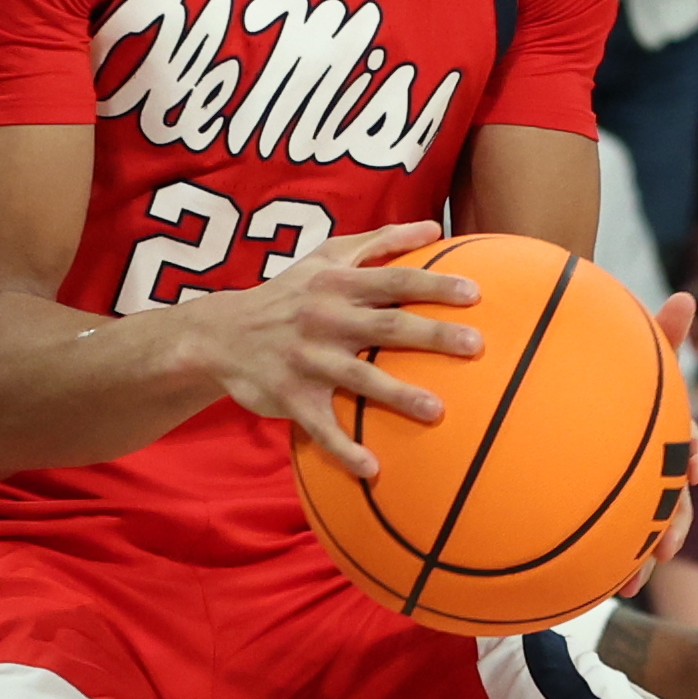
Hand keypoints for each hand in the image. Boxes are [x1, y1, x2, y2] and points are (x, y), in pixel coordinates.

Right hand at [198, 227, 489, 475]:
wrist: (222, 334)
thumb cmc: (289, 292)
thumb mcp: (327, 255)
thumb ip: (380, 241)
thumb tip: (434, 228)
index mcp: (338, 284)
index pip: (395, 280)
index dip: (434, 285)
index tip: (474, 294)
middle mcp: (326, 319)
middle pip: (387, 327)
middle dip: (432, 335)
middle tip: (475, 345)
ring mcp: (308, 360)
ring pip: (359, 379)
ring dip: (399, 395)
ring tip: (438, 411)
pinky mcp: (292, 397)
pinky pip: (321, 426)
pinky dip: (344, 449)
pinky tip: (373, 470)